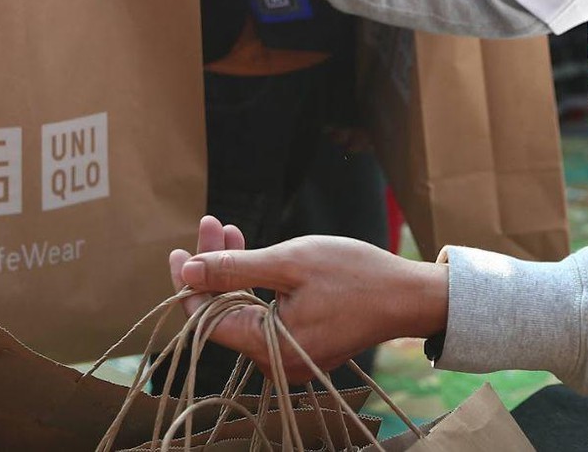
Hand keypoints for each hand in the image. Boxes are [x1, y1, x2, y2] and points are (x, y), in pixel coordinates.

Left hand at [167, 216, 448, 374]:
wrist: (407, 295)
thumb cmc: (353, 275)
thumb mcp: (289, 262)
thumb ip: (234, 268)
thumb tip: (187, 271)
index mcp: (269, 349)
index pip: (207, 320)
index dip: (189, 285)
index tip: (179, 250)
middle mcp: (275, 363)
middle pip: (225, 313)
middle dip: (214, 267)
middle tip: (211, 224)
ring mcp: (289, 357)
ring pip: (244, 311)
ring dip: (233, 271)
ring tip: (227, 229)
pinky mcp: (301, 347)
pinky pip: (265, 316)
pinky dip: (255, 285)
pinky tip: (249, 253)